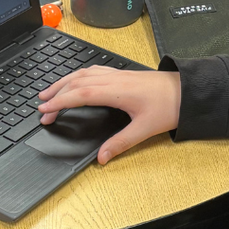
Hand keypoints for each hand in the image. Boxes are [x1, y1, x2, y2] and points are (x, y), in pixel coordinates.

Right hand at [38, 66, 180, 163]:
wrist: (187, 90)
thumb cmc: (169, 106)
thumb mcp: (144, 129)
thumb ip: (120, 143)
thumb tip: (102, 157)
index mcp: (116, 91)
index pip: (80, 95)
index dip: (60, 102)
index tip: (45, 111)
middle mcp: (114, 79)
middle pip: (77, 82)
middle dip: (56, 94)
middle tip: (41, 107)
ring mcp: (118, 74)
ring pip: (83, 74)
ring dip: (64, 82)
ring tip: (50, 92)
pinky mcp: (122, 74)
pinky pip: (93, 71)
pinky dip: (78, 76)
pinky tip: (75, 81)